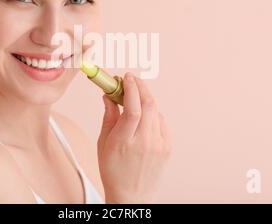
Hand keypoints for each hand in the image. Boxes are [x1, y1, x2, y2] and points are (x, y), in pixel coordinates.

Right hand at [97, 72, 171, 203]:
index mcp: (124, 141)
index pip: (131, 108)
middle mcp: (144, 142)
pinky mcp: (168, 148)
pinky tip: (144, 117)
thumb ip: (108, 116)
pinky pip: (161, 122)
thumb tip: (109, 95)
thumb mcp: (103, 142)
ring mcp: (159, 145)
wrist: (131, 194)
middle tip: (132, 80)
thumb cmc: (113, 169)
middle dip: (141, 87)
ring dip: (146, 99)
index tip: (126, 77)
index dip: (130, 88)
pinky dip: (153, 114)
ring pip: (156, 111)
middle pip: (148, 105)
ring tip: (135, 98)